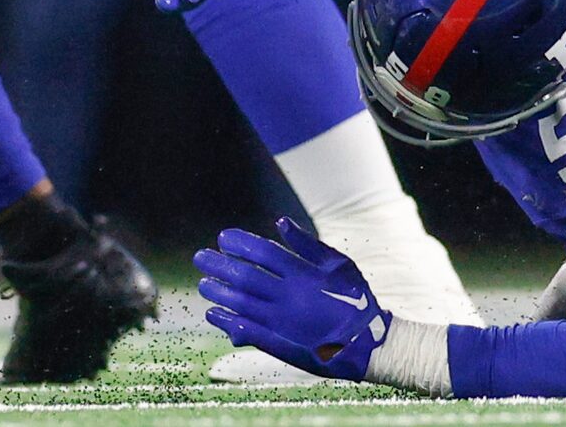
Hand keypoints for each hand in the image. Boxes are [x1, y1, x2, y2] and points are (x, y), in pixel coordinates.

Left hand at [197, 219, 383, 381]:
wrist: (365, 341)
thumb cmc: (354, 296)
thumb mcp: (338, 264)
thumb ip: (307, 244)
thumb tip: (280, 222)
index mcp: (303, 274)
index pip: (263, 252)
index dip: (240, 243)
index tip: (222, 237)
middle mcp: (288, 296)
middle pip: (245, 277)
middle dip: (220, 265)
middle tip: (200, 257)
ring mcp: (281, 321)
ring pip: (241, 303)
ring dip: (219, 292)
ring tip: (204, 284)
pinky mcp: (278, 342)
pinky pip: (246, 329)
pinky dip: (227, 320)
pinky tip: (214, 313)